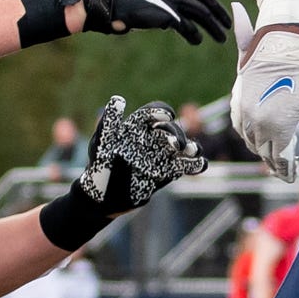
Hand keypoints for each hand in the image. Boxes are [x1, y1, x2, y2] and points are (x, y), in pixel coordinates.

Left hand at [72, 95, 207, 216]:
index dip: (160, 112)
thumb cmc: (99, 168)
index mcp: (134, 129)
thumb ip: (109, 122)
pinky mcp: (166, 173)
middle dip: (176, 134)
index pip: (151, 114)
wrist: (103, 199)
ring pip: (180, 147)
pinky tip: (199, 165)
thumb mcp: (102, 144)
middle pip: (170, 130)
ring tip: (192, 152)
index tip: (167, 116)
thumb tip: (118, 99)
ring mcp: (159, 156)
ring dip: (190, 147)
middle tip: (177, 145)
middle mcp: (149, 140)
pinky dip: (194, 164)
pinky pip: (183, 165)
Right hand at [79, 0, 231, 43]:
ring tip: (220, 38)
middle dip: (218, 13)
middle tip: (226, 24)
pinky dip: (194, 35)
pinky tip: (197, 40)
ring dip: (213, 27)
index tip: (214, 12)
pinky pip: (187, 27)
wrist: (104, 1)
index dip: (207, 2)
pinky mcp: (166, 13)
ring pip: (200, 13)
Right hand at [229, 3, 298, 181]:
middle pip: (263, 152)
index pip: (279, 158)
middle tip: (283, 170)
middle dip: (273, 162)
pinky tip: (257, 134)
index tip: (291, 177)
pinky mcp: (237, 99)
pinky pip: (239, 126)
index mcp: (277, 126)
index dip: (285, 171)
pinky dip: (248, 134)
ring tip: (271, 154)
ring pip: (249, 140)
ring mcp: (243, 111)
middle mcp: (256, 122)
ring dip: (260, 149)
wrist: (279, 41)